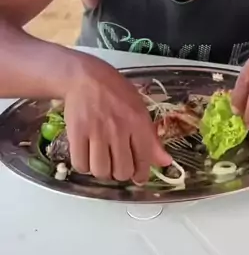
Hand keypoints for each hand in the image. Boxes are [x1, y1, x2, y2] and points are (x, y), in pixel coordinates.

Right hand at [63, 55, 171, 182]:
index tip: (137, 176)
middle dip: (121, 173)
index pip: (144, 160)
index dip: (141, 175)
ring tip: (102, 160)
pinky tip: (87, 156)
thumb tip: (166, 162)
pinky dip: (84, 166)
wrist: (86, 77)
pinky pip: (81, 165)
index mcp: (138, 122)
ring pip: (101, 171)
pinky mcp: (76, 133)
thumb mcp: (140, 109)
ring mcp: (96, 132)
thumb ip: (151, 138)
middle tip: (117, 164)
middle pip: (122, 171)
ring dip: (102, 171)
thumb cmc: (116, 92)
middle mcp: (119, 129)